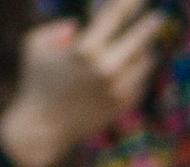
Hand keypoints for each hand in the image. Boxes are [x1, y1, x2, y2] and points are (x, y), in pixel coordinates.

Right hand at [0, 0, 163, 166]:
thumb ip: (53, 27)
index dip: (130, 2)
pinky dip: (137, 73)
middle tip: (157, 17)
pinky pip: (142, 79)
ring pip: (146, 58)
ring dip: (143, 50)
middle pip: (143, 33)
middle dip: (151, 22)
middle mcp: (105, 68)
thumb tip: (77, 26)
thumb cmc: (35, 84)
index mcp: (84, 50)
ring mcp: (117, 87)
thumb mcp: (32, 48)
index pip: (116, 14)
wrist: (41, 131)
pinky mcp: (124, 104)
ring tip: (138, 49)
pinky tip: (129, 71)